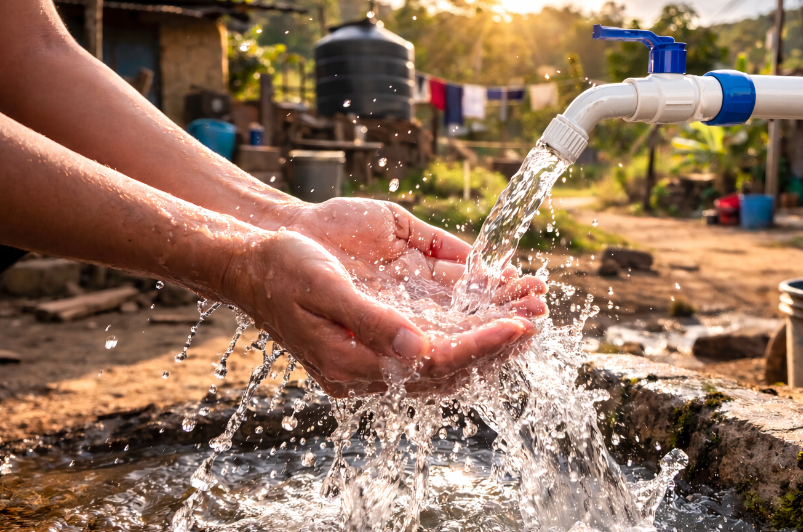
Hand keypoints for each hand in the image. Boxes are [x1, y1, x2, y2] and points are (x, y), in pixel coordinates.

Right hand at [226, 199, 546, 397]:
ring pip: (444, 358)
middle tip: (537, 322)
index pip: (431, 365)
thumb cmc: (281, 270)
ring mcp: (372, 355)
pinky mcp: (376, 338)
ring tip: (526, 314)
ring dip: (486, 338)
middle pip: (446, 369)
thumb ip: (372, 320)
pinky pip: (430, 342)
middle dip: (495, 345)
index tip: (516, 327)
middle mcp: (366, 368)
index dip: (478, 347)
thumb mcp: (324, 288)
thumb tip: (419, 347)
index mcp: (351, 363)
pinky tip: (488, 308)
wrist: (247, 263)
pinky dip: (464, 327)